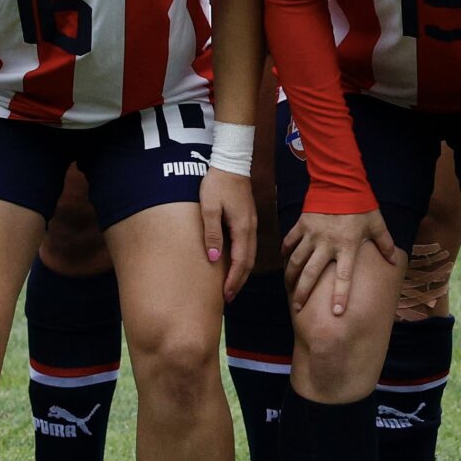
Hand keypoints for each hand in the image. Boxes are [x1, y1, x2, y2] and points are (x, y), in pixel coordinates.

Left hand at [201, 165, 257, 300]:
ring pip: (250, 255)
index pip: (241, 262)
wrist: (230, 163)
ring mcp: (251, 223)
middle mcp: (250, 228)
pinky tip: (235, 263)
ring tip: (231, 285)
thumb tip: (214, 259)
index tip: (226, 295)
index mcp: (242, 228)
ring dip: (242, 272)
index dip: (234, 280)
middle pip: (248, 262)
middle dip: (239, 281)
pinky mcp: (247, 219)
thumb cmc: (217, 184)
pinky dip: (243, 260)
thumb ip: (212, 234)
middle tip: (228, 297)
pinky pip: (248, 246)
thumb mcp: (209, 208)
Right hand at [282, 209, 398, 316]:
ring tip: (289, 289)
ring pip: (297, 260)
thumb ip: (385, 243)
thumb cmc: (361, 205)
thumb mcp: (376, 224)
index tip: (337, 312)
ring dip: (291, 276)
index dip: (341, 294)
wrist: (341, 181)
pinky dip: (286, 252)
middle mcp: (327, 243)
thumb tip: (394, 261)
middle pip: (311, 273)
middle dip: (303, 292)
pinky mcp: (302, 224)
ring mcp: (312, 234)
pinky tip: (284, 261)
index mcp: (347, 245)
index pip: (344, 276)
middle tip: (298, 308)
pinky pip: (290, 241)